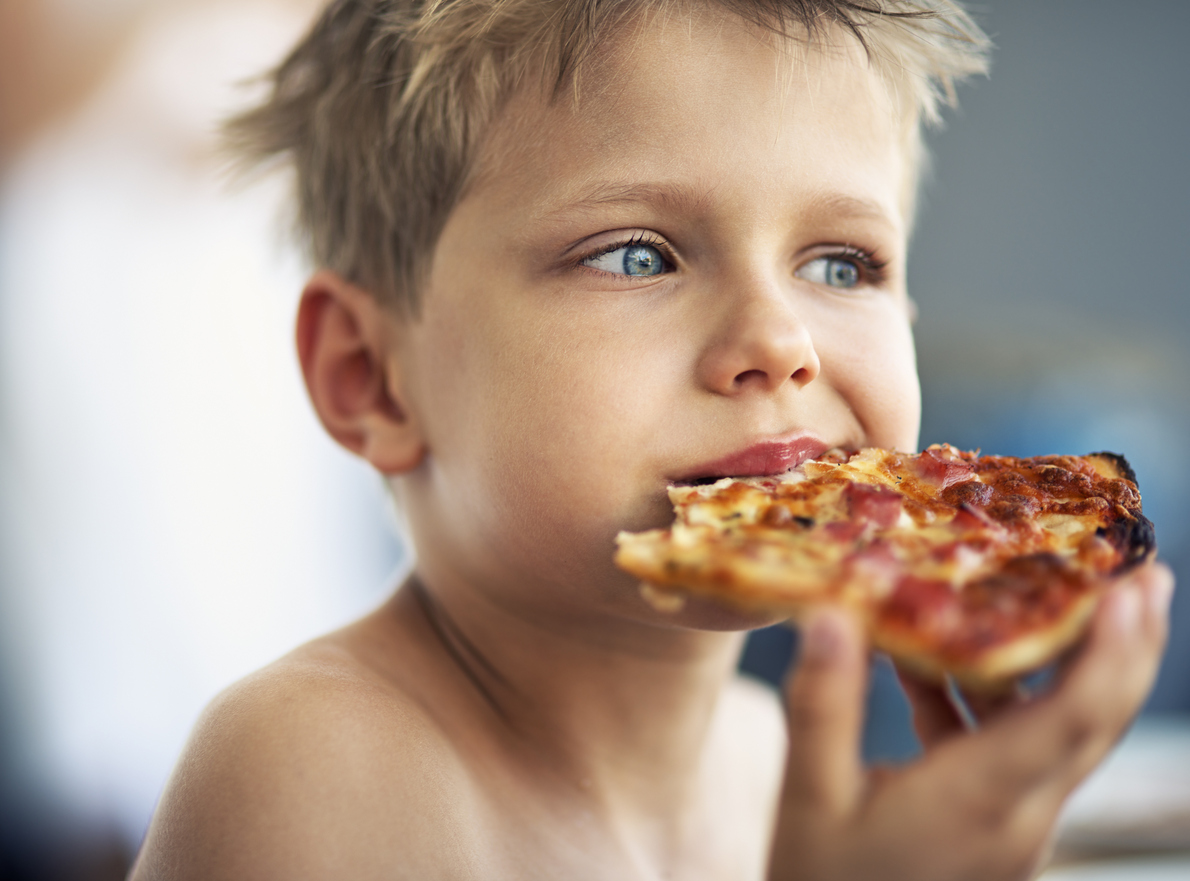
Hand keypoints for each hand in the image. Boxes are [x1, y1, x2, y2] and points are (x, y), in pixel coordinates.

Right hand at [767, 562, 1173, 880]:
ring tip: (1072, 599)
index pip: (1072, 720)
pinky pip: (1014, 751)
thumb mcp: (808, 797)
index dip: (1111, 652)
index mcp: (980, 801)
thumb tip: (832, 613)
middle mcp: (1017, 811)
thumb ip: (822, 704)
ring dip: (1073, 667)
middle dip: (1130, 646)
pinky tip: (946, 665)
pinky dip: (998, 701)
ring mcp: (1011, 823)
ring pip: (1064, 734)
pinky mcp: (992, 828)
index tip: (1131, 589)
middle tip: (1148, 574)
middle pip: (1096, 722)